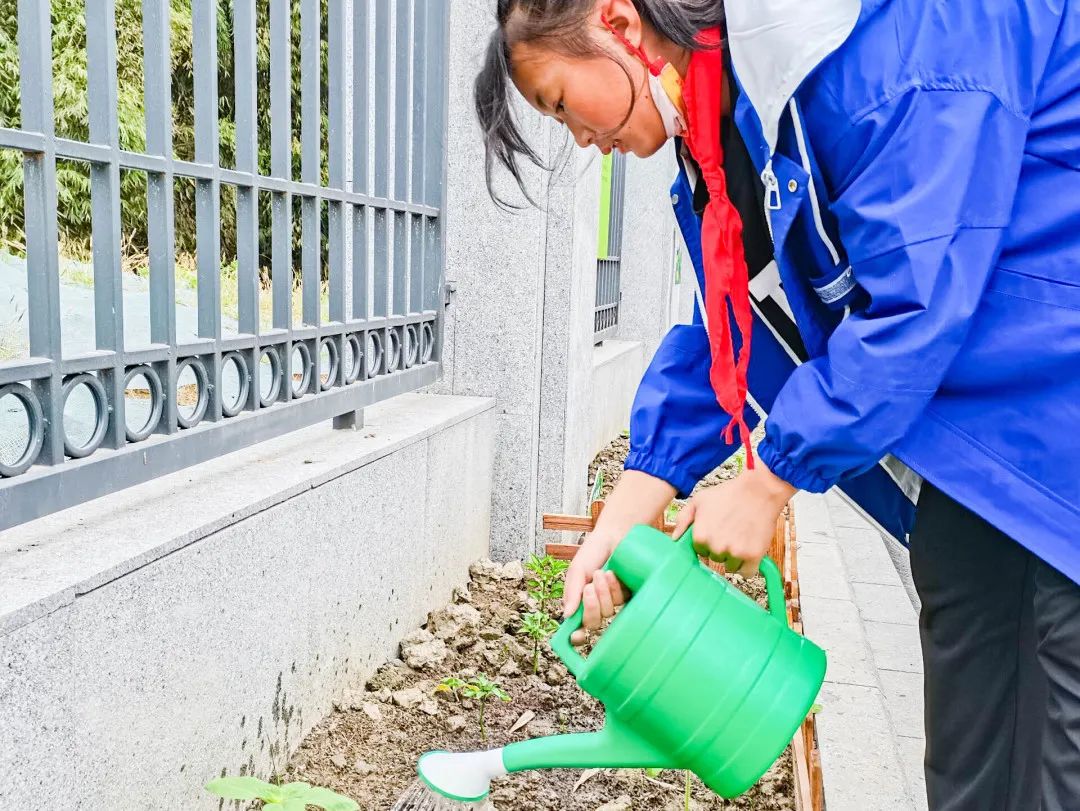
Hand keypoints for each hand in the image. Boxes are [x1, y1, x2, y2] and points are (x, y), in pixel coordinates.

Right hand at [562, 530, 628, 644]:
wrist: (614, 534)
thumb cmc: (594, 551)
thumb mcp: (577, 570)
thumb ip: (571, 591)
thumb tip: (567, 615)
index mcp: (580, 601)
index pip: (577, 625)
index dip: (575, 636)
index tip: (575, 637)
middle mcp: (596, 604)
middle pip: (592, 623)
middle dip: (591, 606)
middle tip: (589, 586)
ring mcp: (612, 601)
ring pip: (608, 612)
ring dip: (603, 593)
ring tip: (602, 573)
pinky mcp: (628, 595)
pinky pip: (622, 602)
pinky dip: (615, 589)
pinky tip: (613, 574)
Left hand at [672, 458, 795, 575]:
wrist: (759, 491)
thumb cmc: (729, 493)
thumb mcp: (700, 500)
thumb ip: (684, 519)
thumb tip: (675, 538)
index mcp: (701, 536)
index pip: (700, 551)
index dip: (708, 541)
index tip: (717, 531)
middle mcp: (716, 547)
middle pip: (716, 559)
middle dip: (721, 548)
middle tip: (731, 531)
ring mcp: (735, 553)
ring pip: (731, 566)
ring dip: (735, 557)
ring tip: (741, 537)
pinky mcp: (753, 556)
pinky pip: (747, 572)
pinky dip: (748, 566)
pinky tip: (749, 550)